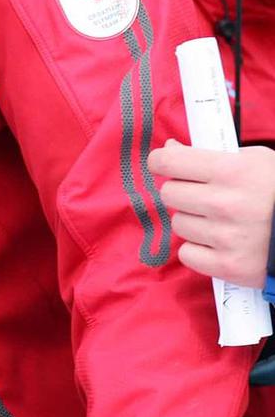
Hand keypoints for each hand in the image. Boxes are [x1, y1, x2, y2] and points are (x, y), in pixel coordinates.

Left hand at [150, 139, 274, 288]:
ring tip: (221, 220)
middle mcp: (226, 204)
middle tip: (206, 196)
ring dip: (194, 221)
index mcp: (231, 171)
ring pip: (178, 224)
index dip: (163, 162)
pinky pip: (187, 255)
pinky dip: (199, 251)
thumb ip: (209, 154)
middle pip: (170, 194)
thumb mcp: (254, 160)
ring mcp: (228, 238)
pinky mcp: (231, 267)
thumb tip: (169, 149)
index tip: (167, 165)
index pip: (167, 161)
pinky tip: (220, 243)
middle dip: (184, 193)